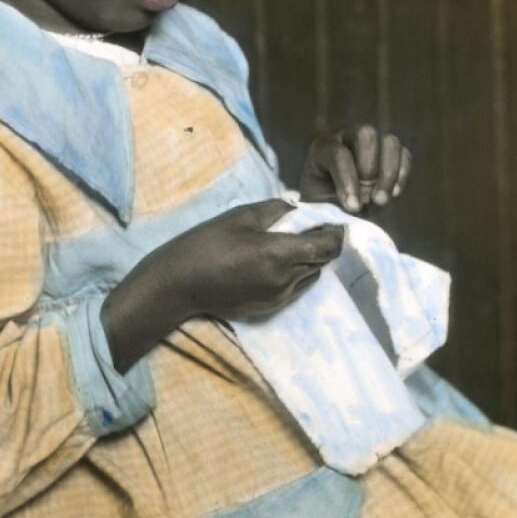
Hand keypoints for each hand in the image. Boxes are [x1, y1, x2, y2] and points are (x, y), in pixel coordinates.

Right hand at [161, 198, 343, 320]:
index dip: (336, 233)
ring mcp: (279, 298)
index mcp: (280, 254)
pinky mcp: (271, 308)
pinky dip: (296, 273)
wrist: (181, 283)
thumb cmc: (208, 242)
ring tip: (292, 244)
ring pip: (311, 276)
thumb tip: (300, 210)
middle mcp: (286, 280)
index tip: (331, 221)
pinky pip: (297, 288)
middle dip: (322, 244)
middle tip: (312, 228)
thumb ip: (278, 210)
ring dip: (309, 260)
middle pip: (322, 261)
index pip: (328, 247)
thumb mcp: (242, 215)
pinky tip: (277, 262)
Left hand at [299, 125, 411, 213]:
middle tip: (367, 197)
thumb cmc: (323, 206)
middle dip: (369, 168)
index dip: (347, 180)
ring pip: (390, 142)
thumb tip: (352, 208)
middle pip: (366, 134)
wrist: (335, 209)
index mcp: (322, 148)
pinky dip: (402, 175)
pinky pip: (405, 155)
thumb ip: (329, 205)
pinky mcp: (392, 154)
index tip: (353, 207)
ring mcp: (372, 143)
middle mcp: (347, 138)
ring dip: (389, 173)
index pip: (338, 154)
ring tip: (381, 200)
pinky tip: (393, 194)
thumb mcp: (318, 205)